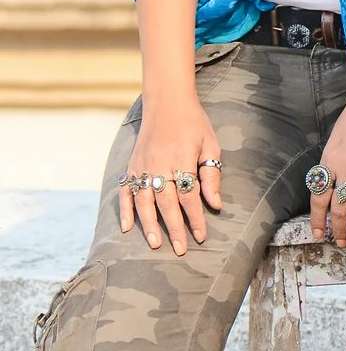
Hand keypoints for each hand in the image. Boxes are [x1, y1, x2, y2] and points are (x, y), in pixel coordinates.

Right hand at [119, 97, 222, 254]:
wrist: (167, 101)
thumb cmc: (193, 123)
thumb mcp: (210, 145)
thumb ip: (211, 175)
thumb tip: (215, 204)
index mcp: (182, 159)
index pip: (189, 196)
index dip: (195, 218)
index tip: (201, 236)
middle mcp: (159, 164)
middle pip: (166, 203)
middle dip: (174, 228)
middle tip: (180, 250)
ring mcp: (142, 165)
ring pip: (144, 201)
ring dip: (149, 224)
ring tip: (156, 244)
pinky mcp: (132, 165)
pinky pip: (126, 191)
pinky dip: (125, 209)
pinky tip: (127, 227)